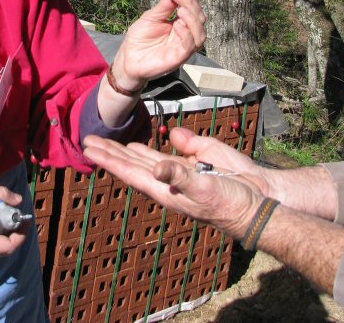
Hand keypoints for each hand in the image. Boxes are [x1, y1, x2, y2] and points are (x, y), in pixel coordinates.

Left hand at [83, 135, 263, 238]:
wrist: (257, 203)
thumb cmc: (231, 203)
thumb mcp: (205, 189)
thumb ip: (181, 176)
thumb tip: (157, 169)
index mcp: (164, 189)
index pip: (129, 171)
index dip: (108, 160)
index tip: (89, 149)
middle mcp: (167, 181)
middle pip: (130, 164)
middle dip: (110, 152)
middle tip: (87, 140)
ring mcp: (179, 173)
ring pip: (144, 160)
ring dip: (124, 151)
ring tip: (106, 142)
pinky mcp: (194, 166)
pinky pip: (164, 155)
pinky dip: (147, 150)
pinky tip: (138, 145)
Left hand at [111, 0, 205, 90]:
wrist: (128, 59)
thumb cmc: (140, 38)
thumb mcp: (151, 17)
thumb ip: (165, 4)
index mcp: (181, 23)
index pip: (192, 7)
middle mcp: (186, 34)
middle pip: (199, 18)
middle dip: (191, 3)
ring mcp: (183, 47)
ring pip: (200, 33)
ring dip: (193, 19)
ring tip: (181, 9)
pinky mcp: (179, 58)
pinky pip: (189, 46)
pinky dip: (186, 34)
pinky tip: (177, 25)